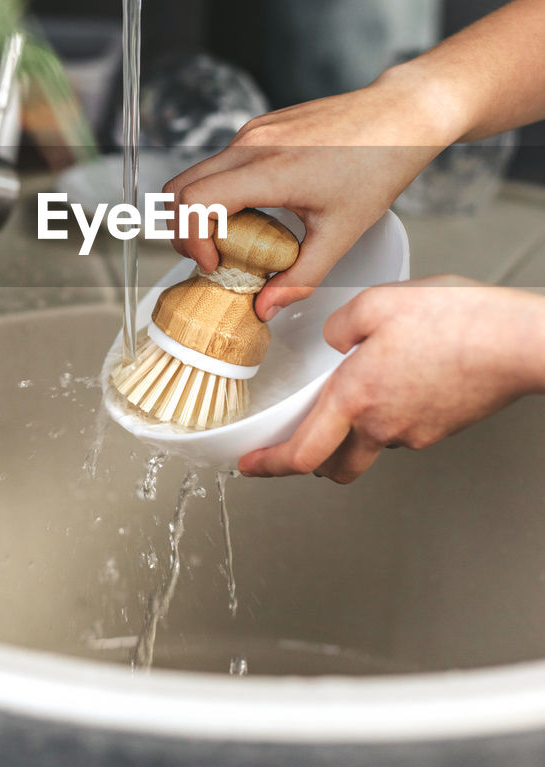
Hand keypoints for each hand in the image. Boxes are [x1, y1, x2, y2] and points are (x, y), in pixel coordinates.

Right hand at [164, 63, 461, 320]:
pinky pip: (222, 162)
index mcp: (268, 170)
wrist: (401, 115)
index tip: (214, 264)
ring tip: (238, 239)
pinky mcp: (261, 127)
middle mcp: (252, 144)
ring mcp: (254, 132)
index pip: (195, 202)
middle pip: (179, 188)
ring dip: (204, 211)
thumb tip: (266, 307)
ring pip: (198, 173)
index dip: (191, 239)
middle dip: (185, 229)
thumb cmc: (379, 164)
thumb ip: (300, 277)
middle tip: (213, 258)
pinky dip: (224, 192)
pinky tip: (258, 211)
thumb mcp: (341, 233)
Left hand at [239, 278, 544, 483]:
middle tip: (293, 445)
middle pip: (334, 464)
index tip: (250, 466)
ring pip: (369, 445)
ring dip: (352, 433)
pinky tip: (397, 381)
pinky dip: (387, 416)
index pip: (301, 453)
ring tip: (355, 394)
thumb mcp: (378, 301)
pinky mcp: (440, 429)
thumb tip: (332, 339)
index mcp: (356, 396)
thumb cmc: (456, 320)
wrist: (517, 342)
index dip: (268, 466)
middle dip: (308, 460)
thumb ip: (340, 323)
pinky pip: (400, 431)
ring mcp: (414, 433)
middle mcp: (382, 425)